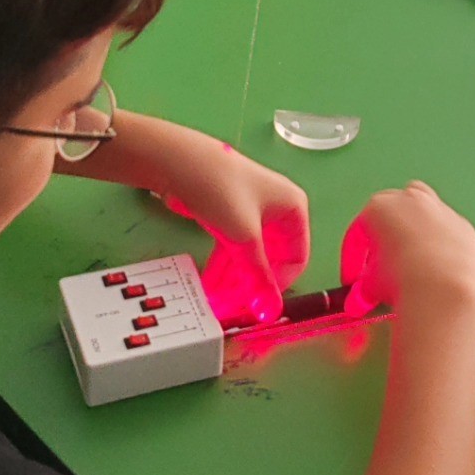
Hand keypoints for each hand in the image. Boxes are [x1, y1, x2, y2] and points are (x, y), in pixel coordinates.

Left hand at [162, 144, 309, 327]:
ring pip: (250, 254)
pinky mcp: (229, 212)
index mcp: (294, 208)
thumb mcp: (243, 238)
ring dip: (235, 279)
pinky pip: (233, 246)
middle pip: (272, 258)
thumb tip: (269, 314)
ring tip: (216, 301)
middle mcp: (278, 209)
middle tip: (233, 308)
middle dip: (252, 284)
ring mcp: (252, 210)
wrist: (177, 161)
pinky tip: (210, 284)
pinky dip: (224, 265)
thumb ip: (257, 277)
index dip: (279, 284)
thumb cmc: (221, 192)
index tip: (258, 306)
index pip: (297, 258)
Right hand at [340, 183, 474, 317]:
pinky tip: (440, 268)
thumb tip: (364, 295)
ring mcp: (442, 210)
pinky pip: (449, 232)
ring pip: (425, 214)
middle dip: (387, 232)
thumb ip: (365, 283)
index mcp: (379, 207)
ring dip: (416, 232)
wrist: (446, 285)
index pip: (358, 231)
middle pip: (394, 209)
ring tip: (413, 261)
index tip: (353, 279)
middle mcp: (411, 200)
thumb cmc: (400, 279)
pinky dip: (442, 245)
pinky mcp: (465, 226)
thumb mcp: (372, 284)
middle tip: (383, 262)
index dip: (353, 258)